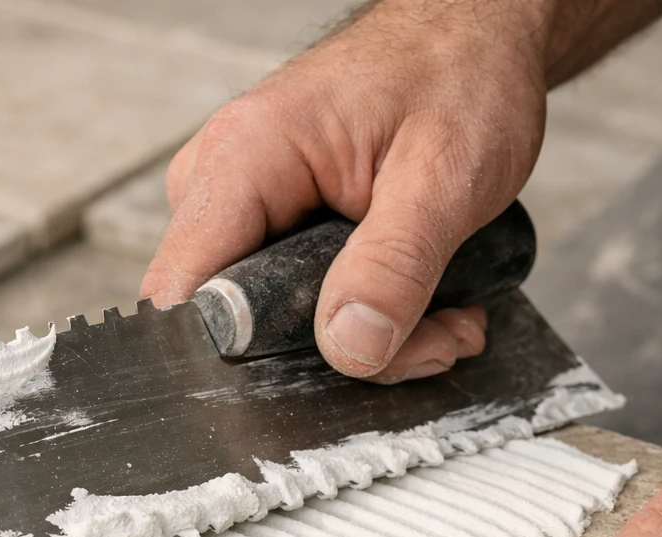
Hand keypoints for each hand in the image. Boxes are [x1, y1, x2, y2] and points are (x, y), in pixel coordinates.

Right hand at [141, 1, 553, 381]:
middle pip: (240, 323)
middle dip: (344, 352)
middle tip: (434, 338)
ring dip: (373, 340)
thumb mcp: (445, 176)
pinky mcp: (279, 229)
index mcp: (245, 157)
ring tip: (445, 315)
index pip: (185, 293)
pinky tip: (425, 303)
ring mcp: (251, 210)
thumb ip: (394, 267)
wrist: (476, 41)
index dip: (242, 355)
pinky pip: (304, 306)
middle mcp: (229, 183)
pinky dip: (372, 320)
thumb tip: (350, 349)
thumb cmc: (459, 76)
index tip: (333, 369)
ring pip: (281, 326)